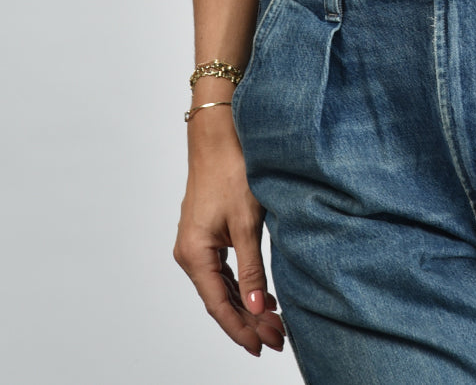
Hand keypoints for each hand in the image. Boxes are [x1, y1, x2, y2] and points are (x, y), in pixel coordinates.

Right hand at [174, 115, 285, 354]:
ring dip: (246, 304)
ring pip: (222, 286)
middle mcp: (190, 253)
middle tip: (279, 338)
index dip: (241, 329)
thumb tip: (256, 307)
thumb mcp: (246, 223)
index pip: (219, 305)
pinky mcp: (207, 234)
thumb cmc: (232, 171)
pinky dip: (241, 285)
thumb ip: (251, 268)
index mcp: (194, 254)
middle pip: (220, 299)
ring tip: (275, 322)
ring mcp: (197, 243)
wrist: (219, 135)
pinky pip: (222, 270)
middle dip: (249, 320)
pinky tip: (262, 294)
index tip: (263, 347)